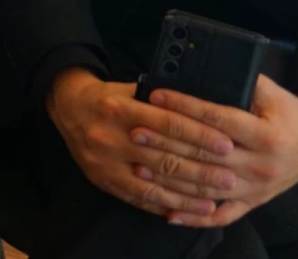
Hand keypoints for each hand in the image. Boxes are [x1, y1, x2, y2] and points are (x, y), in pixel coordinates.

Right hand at [45, 67, 224, 218]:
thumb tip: (206, 113)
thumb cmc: (107, 98)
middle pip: (164, 157)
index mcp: (118, 108)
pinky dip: (167, 206)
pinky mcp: (103, 180)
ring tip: (216, 198)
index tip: (227, 144)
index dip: (200, 135)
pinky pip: (140, 198)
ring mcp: (104, 162)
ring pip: (154, 183)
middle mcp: (109, 136)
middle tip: (230, 177)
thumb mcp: (129, 90)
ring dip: (188, 194)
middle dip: (201, 170)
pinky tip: (189, 209)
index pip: (168, 124)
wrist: (67, 108)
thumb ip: (161, 103)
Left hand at [136, 77, 297, 227]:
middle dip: (166, 142)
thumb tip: (206, 66)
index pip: (216, 120)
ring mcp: (255, 188)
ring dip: (170, 179)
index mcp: (266, 136)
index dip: (184, 106)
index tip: (155, 96)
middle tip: (135, 131)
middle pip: (204, 154)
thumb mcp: (272, 93)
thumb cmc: (289, 116)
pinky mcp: (252, 202)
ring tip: (138, 167)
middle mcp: (260, 165)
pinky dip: (195, 217)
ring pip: (206, 187)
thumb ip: (242, 81)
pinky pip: (222, 214)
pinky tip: (168, 214)